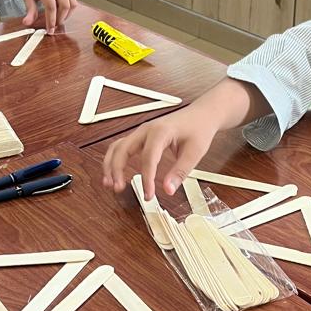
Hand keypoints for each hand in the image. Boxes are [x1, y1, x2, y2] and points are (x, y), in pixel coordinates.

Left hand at [17, 0, 76, 30]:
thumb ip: (30, 9)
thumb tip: (27, 23)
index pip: (51, 5)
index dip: (51, 20)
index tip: (50, 29)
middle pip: (65, 5)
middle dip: (61, 18)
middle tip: (55, 25)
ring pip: (72, 2)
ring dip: (67, 14)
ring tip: (58, 18)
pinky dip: (68, 6)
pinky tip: (60, 9)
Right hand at [103, 106, 218, 198]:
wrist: (201, 115)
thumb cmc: (198, 129)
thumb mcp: (195, 152)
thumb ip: (180, 172)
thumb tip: (168, 190)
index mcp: (160, 132)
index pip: (148, 158)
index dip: (146, 178)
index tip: (148, 195)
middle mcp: (146, 130)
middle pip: (123, 149)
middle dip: (117, 169)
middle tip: (118, 188)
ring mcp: (141, 132)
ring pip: (117, 147)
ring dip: (110, 165)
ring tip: (109, 183)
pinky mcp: (141, 137)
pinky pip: (122, 147)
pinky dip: (115, 160)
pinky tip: (114, 174)